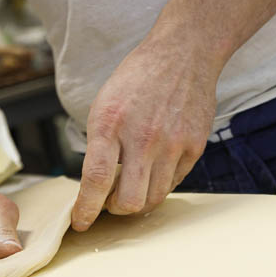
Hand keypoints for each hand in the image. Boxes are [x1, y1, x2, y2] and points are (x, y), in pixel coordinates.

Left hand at [71, 36, 217, 230]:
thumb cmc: (138, 78)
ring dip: (139, 199)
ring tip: (132, 183)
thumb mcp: (104, 104)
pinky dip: (160, 183)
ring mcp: (172, 143)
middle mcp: (143, 137)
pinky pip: (174, 182)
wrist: (183, 54)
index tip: (81, 222)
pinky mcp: (194, 147)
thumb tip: (94, 185)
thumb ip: (99, 144)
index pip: (95, 179)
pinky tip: (154, 166)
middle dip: (116, 210)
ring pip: (154, 198)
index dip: (86, 208)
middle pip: (129, 201)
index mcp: (110, 123)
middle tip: (110, 202)